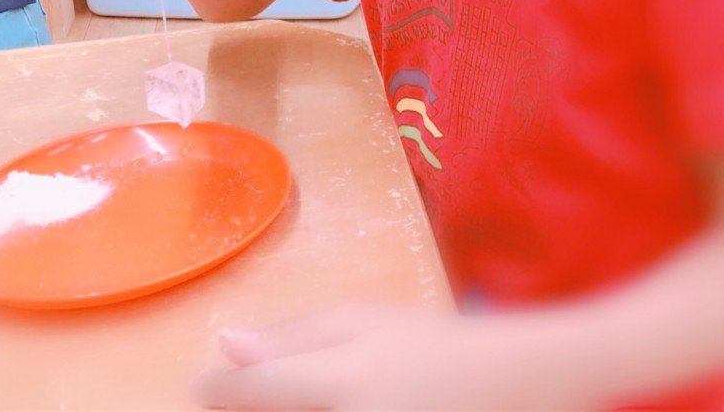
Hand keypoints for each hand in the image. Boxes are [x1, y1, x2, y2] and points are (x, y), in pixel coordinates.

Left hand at [192, 304, 561, 410]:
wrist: (518, 383)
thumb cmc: (438, 344)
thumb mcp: (370, 320)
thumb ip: (295, 334)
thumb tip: (224, 344)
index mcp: (342, 379)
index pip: (252, 391)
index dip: (218, 391)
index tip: (204, 387)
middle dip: (254, 406)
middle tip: (273, 390)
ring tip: (333, 391)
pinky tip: (348, 402)